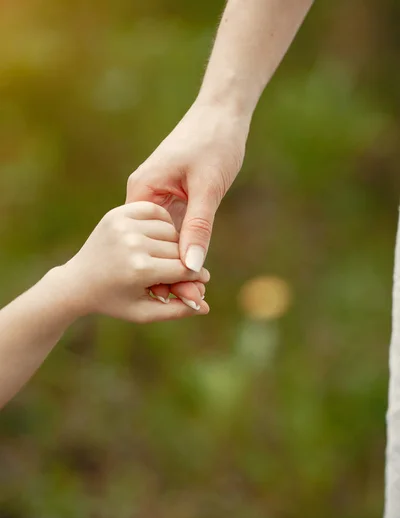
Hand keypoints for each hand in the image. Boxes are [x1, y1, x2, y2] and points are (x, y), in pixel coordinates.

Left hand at [59, 202, 209, 322]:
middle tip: (182, 272)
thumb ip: (177, 310)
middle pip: (178, 249)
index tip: (202, 281)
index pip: (184, 269)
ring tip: (167, 257)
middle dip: (183, 262)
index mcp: (140, 270)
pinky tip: (158, 237)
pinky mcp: (118, 213)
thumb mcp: (145, 312)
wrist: (78, 281)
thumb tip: (207, 307)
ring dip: (173, 243)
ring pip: (169, 230)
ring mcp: (124, 225)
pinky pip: (155, 212)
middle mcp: (133, 244)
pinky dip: (162, 223)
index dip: (196, 277)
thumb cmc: (115, 301)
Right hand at [126, 100, 248, 300]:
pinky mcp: (175, 197)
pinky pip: (178, 231)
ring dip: (180, 265)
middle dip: (172, 274)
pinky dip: (187, 249)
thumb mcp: (208, 187)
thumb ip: (199, 226)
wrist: (223, 111)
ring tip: (196, 296)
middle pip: (155, 245)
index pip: (145, 242)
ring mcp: (159, 197)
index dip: (161, 272)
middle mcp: (145, 196)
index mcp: (141, 190)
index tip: (179, 298)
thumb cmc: (214, 141)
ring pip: (168, 241)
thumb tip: (191, 266)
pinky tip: (196, 272)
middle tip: (193, 303)